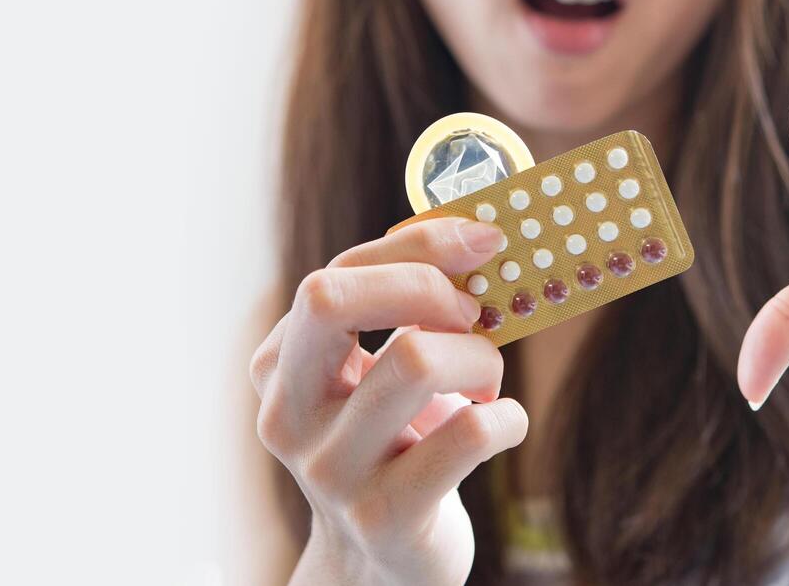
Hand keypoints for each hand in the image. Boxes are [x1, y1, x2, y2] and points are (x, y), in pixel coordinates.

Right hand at [249, 218, 527, 585]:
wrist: (382, 566)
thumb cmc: (394, 446)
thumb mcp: (377, 376)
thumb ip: (403, 310)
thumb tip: (473, 236)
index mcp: (281, 366)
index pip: (335, 274)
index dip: (418, 245)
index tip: (482, 240)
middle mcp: (289, 414)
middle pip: (332, 298)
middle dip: (426, 285)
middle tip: (473, 313)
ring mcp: (331, 470)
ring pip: (414, 359)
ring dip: (479, 357)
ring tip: (486, 381)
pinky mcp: (385, 516)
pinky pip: (467, 434)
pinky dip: (506, 417)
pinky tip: (502, 425)